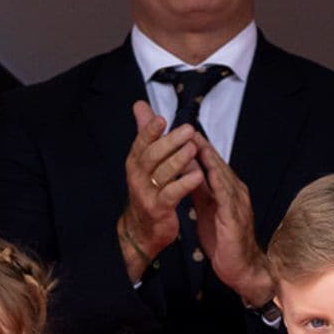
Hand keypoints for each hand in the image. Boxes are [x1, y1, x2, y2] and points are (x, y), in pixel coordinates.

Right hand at [118, 101, 205, 279]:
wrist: (142, 229)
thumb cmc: (147, 190)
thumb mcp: (144, 161)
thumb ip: (146, 133)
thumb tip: (140, 105)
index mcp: (135, 162)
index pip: (141, 142)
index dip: (150, 130)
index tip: (162, 118)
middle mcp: (138, 176)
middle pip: (152, 155)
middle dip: (170, 142)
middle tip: (188, 130)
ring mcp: (147, 193)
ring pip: (162, 174)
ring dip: (179, 160)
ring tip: (194, 149)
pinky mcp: (158, 209)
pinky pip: (171, 194)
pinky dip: (184, 184)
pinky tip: (197, 175)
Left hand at [191, 136, 272, 306]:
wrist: (242, 269)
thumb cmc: (224, 241)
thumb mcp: (207, 210)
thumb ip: (199, 190)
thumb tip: (187, 170)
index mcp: (226, 191)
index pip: (211, 164)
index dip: (198, 147)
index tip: (182, 131)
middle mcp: (235, 192)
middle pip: (217, 164)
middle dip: (202, 145)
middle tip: (185, 128)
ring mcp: (237, 204)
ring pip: (222, 175)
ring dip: (209, 158)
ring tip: (195, 142)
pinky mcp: (235, 218)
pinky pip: (226, 197)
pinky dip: (217, 182)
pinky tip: (208, 172)